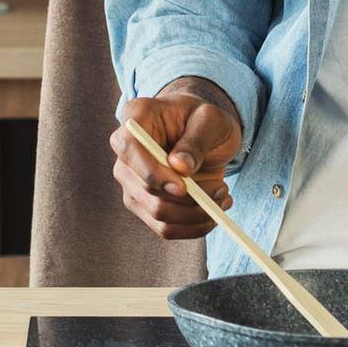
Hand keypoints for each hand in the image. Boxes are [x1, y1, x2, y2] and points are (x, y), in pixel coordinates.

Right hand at [110, 82, 241, 239]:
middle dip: (188, 199)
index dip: (151, 172)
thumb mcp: (210, 119)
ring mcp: (130, 179)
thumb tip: (181, 168)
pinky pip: (164, 227)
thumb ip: (196, 140)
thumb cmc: (204, 119)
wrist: (202, 132)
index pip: (128, 148)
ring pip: (156, 213)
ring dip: (195, 215)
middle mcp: (125, 151)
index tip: (183, 187)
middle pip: (143, 188)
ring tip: (222, 198)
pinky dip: (193, 227)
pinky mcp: (142, 201)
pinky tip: (213, 211)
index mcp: (136, 118)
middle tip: (223, 190)